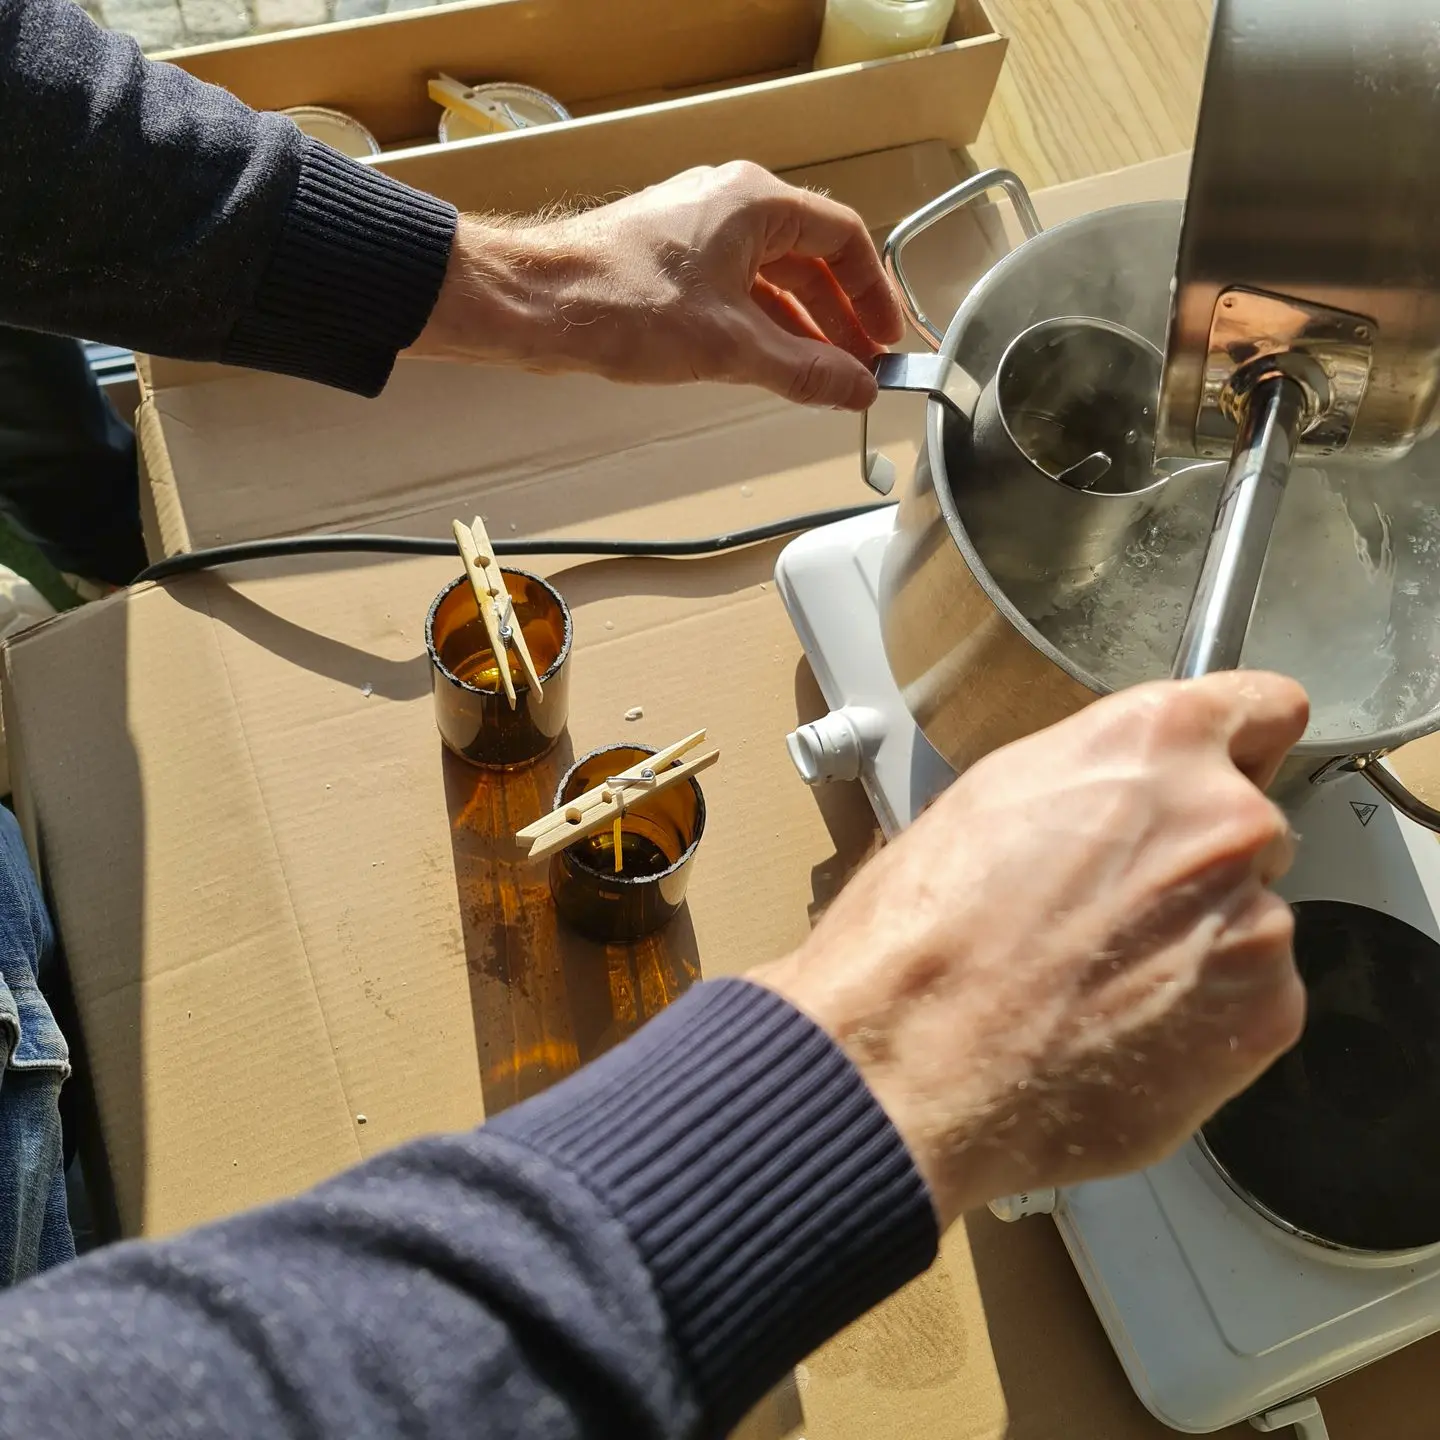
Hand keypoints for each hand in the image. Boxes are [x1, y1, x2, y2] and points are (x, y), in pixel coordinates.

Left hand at [407, 161, 904, 410]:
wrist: (537, 304)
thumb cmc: (619, 303)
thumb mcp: (730, 348)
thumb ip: (804, 371)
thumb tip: (854, 388)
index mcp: (755, 204)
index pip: (844, 239)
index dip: (874, 293)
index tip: (887, 339)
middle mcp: (730, 206)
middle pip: (811, 261)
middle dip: (841, 318)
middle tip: (863, 367)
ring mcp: (698, 232)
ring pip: (773, 280)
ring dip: (803, 329)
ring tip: (826, 376)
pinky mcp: (672, 262)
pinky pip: (738, 291)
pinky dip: (763, 328)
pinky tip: (774, 366)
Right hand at [753, 673, 1309, 1227]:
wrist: (910, 1064)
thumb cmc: (922, 936)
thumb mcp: (990, 800)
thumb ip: (1094, 780)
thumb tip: (1122, 796)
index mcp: (1154, 742)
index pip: (1266, 708)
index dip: (1238, 746)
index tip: (1223, 771)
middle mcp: (1223, 819)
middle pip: (1252, 825)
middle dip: (1197, 859)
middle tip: (1109, 906)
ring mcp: (1255, 921)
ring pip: (1250, 919)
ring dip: (1197, 944)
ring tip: (1096, 982)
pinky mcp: (1265, 1015)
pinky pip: (1253, 1000)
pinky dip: (1204, 1017)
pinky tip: (1119, 1029)